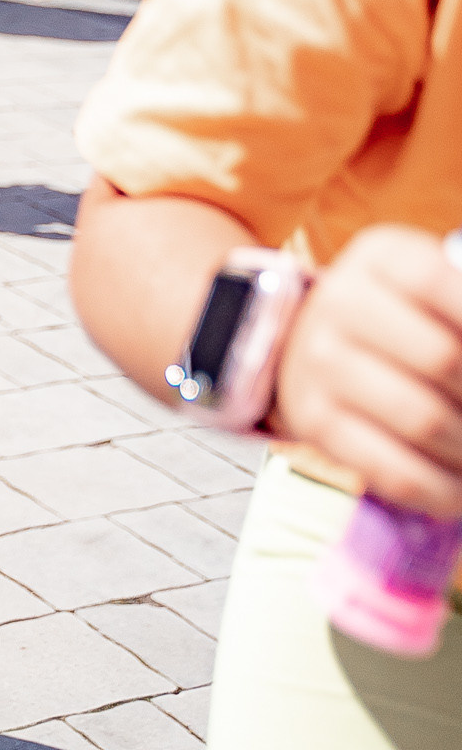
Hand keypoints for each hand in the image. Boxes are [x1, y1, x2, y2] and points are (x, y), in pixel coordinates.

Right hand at [274, 226, 461, 515]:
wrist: (304, 341)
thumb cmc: (394, 317)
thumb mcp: (426, 288)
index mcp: (378, 258)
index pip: (436, 281)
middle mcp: (340, 304)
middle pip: (442, 358)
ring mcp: (320, 365)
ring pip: (423, 420)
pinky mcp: (314, 423)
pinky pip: (394, 471)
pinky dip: (442, 490)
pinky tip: (460, 489)